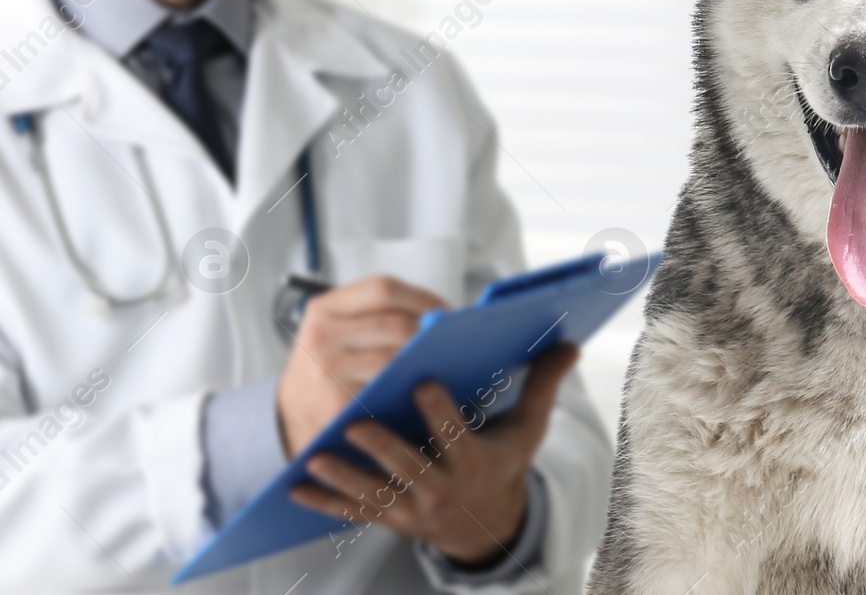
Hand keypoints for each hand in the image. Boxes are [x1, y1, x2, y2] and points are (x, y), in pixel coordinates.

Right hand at [275, 275, 447, 458]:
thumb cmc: (325, 371)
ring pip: (395, 357)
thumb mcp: (333, 334)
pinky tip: (425, 389)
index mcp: (324, 308)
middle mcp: (322, 334)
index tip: (446, 312)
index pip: (383, 288)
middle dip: (431, 334)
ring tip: (446, 364)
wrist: (286, 420)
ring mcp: (328, 370)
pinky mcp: (338, 403)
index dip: (422, 297)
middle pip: (395, 324)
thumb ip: (374, 319)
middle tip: (454, 344)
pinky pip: (387, 390)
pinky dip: (411, 388)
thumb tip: (442, 316)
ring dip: (426, 362)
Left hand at [289, 343, 579, 567]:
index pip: (456, 436)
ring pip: (375, 494)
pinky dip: (324, 503)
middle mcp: (443, 489)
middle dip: (383, 448)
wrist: (486, 522)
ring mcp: (413, 509)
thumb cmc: (502, 460)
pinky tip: (296, 488)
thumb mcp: (526, 428)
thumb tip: (569, 344)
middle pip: (409, 468)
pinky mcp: (390, 520)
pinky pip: (354, 513)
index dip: (440, 412)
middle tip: (357, 422)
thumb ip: (542, 384)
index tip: (422, 382)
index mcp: (474, 461)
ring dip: (345, 477)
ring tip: (316, 455)